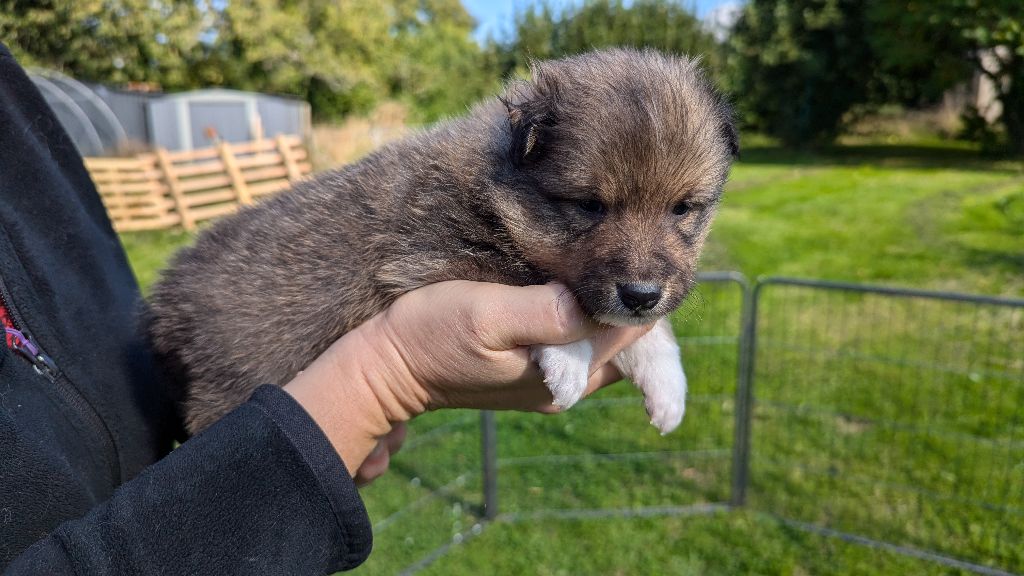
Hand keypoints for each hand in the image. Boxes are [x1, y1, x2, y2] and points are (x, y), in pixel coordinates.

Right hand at [285, 281, 651, 477]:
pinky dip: (582, 315)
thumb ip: (547, 313)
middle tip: (618, 246)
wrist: (387, 369)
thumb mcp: (489, 316)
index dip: (634, 292)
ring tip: (597, 259)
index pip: (634, 334)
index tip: (628, 248)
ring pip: (603, 341)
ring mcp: (552, 382)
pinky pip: (578, 343)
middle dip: (624, 298)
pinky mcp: (533, 370)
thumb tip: (597, 301)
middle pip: (627, 342)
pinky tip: (570, 285)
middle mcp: (569, 386)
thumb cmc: (434, 336)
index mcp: (568, 376)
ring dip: (603, 304)